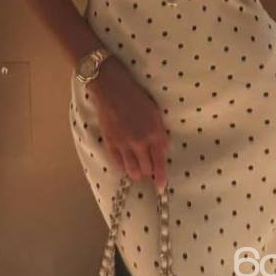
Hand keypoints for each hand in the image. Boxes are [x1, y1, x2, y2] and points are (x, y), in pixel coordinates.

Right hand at [88, 58, 168, 187]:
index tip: (161, 187)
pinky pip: (117, 164)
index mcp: (154, 134)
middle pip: (146, 170)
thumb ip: (161, 132)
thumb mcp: (155, 111)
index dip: (161, 177)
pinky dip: (123, 166)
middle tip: (148, 167)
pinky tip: (125, 163)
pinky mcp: (110, 143)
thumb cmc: (135, 96)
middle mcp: (140, 142)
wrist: (111, 88)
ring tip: (136, 168)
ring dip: (136, 172)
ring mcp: (124, 144)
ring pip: (132, 171)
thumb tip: (165, 148)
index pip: (160, 163)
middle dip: (149, 171)